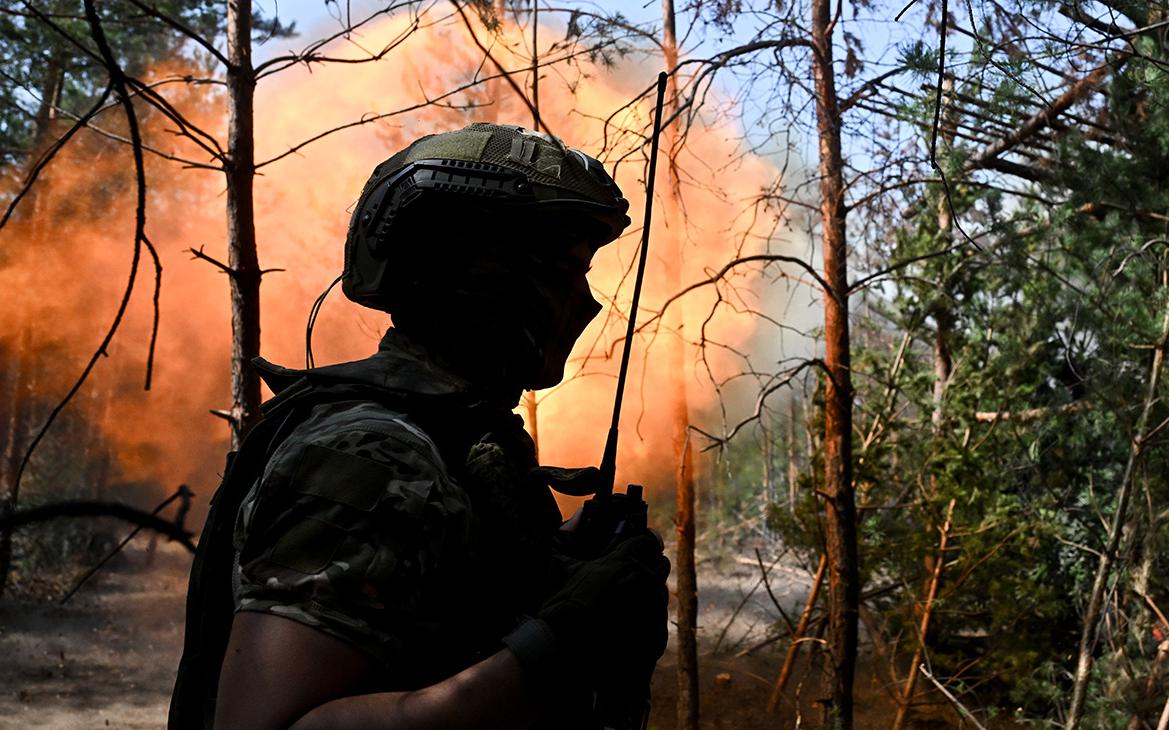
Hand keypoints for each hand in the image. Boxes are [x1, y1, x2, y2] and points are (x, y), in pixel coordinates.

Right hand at [503, 533, 669, 692]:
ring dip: (648, 591)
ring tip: (628, 602)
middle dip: (649, 566)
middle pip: (661, 564)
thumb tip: (579, 515)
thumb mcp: (561, 566)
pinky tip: (630, 622)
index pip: (648, 541)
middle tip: (632, 576)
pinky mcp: (655, 630)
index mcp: (624, 560)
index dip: (642, 544)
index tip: (636, 550)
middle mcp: (643, 579)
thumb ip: (567, 535)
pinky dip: (648, 615)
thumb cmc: (561, 606)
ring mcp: (651, 606)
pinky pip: (659, 615)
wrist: (565, 649)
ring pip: (660, 590)